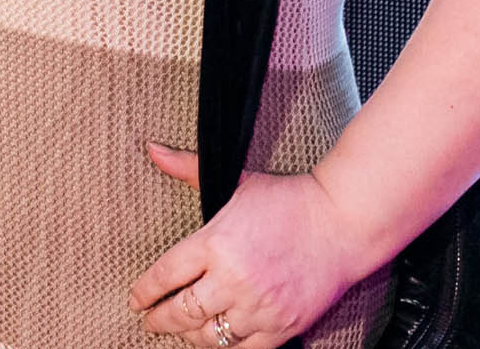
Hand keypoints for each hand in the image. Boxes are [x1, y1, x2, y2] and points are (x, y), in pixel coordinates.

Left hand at [129, 143, 370, 347]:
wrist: (343, 223)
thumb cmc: (288, 200)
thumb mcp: (235, 180)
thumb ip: (188, 168)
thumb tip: (152, 149)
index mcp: (215, 243)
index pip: (165, 275)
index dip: (144, 292)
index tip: (136, 300)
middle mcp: (233, 279)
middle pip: (182, 311)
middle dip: (159, 320)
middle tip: (150, 322)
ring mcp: (260, 306)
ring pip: (211, 336)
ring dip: (190, 336)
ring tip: (182, 331)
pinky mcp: (284, 325)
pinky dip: (226, 347)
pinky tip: (217, 340)